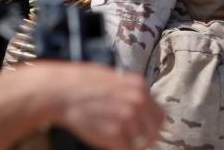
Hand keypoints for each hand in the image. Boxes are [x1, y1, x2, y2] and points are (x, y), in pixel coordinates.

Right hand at [29, 62, 163, 149]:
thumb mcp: (114, 79)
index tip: (146, 132)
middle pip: (155, 130)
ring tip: (118, 140)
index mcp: (139, 86)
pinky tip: (108, 141)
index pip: (160, 115)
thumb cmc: (83, 84)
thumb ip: (131, 93)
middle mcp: (138, 101)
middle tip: (134, 141)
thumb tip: (143, 109)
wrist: (63, 91)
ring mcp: (128, 117)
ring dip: (132, 144)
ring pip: (142, 142)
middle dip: (146, 138)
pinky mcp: (115, 133)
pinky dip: (119, 148)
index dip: (153, 126)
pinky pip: (126, 149)